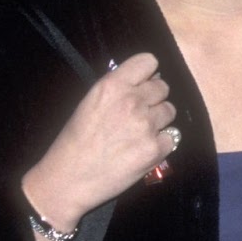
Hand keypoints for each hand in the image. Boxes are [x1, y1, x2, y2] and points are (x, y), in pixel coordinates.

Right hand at [21, 53, 176, 238]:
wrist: (68, 178)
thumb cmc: (75, 141)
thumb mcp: (90, 102)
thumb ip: (118, 88)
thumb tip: (148, 79)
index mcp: (112, 85)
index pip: (148, 61)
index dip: (148, 73)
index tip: (143, 84)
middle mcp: (132, 101)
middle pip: (163, 87)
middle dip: (154, 99)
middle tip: (139, 114)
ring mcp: (146, 125)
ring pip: (170, 111)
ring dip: (159, 120)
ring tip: (139, 133)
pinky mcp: (155, 149)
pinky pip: (172, 138)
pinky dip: (161, 144)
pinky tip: (143, 149)